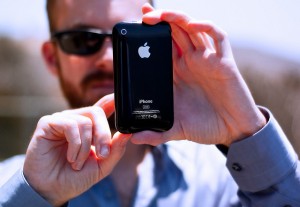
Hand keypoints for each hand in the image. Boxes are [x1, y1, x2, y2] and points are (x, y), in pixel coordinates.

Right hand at [23, 94, 130, 206]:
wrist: (52, 190)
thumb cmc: (75, 177)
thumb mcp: (101, 166)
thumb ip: (115, 150)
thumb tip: (127, 133)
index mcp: (89, 128)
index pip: (101, 108)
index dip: (110, 100)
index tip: (118, 97)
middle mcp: (75, 120)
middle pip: (96, 112)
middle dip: (103, 135)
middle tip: (103, 155)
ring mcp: (61, 120)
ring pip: (85, 121)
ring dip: (85, 147)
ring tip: (78, 163)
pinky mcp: (48, 123)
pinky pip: (70, 125)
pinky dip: (75, 144)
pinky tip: (70, 158)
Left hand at [131, 4, 265, 145]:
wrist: (233, 131)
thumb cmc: (206, 126)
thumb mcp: (176, 129)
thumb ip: (155, 134)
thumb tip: (131, 139)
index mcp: (177, 74)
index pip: (161, 47)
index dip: (150, 35)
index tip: (134, 26)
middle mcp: (191, 63)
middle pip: (174, 32)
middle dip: (160, 20)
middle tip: (144, 14)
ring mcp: (207, 60)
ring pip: (192, 29)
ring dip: (178, 18)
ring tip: (161, 14)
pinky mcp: (224, 62)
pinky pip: (218, 37)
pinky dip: (207, 27)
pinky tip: (194, 25)